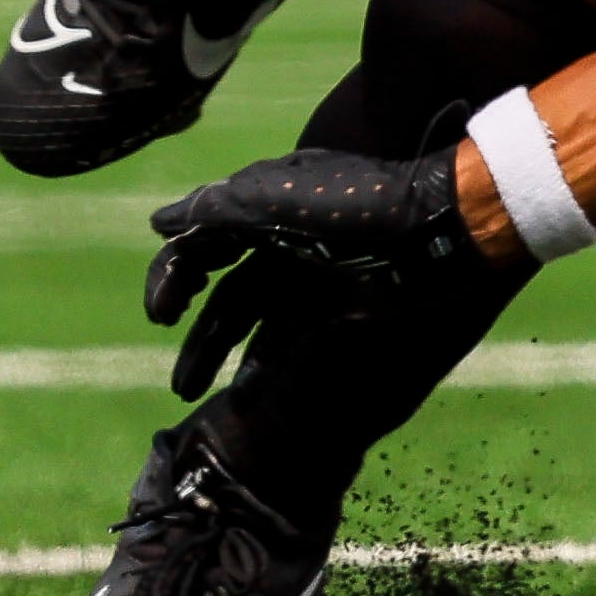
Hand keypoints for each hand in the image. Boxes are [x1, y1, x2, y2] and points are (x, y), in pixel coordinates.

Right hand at [143, 144, 486, 397]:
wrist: (435, 225)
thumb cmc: (355, 205)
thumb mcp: (277, 197)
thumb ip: (217, 209)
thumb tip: (159, 224)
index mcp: (264, 206)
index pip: (201, 243)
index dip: (172, 277)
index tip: (162, 315)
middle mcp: (283, 239)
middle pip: (227, 292)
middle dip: (199, 336)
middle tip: (183, 385)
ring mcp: (312, 271)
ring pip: (257, 319)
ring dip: (225, 357)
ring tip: (201, 399)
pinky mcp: (341, 299)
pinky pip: (293, 334)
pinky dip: (268, 363)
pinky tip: (250, 396)